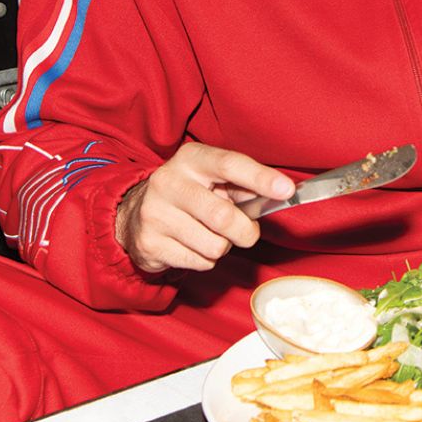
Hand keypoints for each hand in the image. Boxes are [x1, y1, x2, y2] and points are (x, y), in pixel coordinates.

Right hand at [116, 142, 293, 272]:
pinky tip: (192, 245)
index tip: (286, 190)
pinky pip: (199, 262)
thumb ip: (244, 185)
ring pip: (213, 245)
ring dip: (222, 247)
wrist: (135, 215)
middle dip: (245, 232)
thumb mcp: (212, 180)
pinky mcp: (149, 243)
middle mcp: (168, 182)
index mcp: (190, 159)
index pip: (229, 164)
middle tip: (246, 233)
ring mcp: (155, 213)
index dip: (260, 178)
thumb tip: (282, 193)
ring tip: (209, 235)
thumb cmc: (190, 196)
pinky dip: (205, 260)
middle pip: (223, 216)